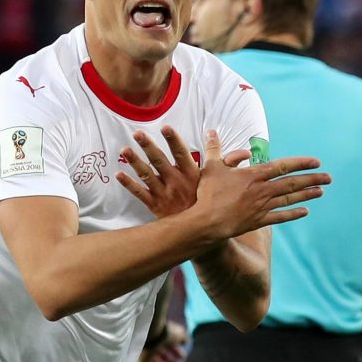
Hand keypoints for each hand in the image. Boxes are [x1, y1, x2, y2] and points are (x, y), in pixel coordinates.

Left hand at [117, 126, 249, 218]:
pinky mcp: (156, 206)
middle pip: (160, 161)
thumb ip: (229, 165)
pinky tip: (118, 174)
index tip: (165, 127)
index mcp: (191, 175)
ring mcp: (165, 194)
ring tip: (124, 149)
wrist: (202, 234)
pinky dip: (129, 185)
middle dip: (149, 147)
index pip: (182, 153)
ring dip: (135, 162)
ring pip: (147, 176)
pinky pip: (140, 194)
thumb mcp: (221, 184)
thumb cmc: (210, 204)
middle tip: (138, 133)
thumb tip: (244, 153)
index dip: (173, 140)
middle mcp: (177, 183)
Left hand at [139, 321, 187, 361]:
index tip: (183, 360)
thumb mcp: (180, 334)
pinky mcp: (143, 360)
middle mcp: (154, 345)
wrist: (154, 332)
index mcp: (162, 337)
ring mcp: (148, 353)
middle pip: (164, 357)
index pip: (170, 347)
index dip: (177, 354)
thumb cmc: (167, 333)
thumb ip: (184, 339)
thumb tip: (185, 342)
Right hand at [194, 130, 330, 238]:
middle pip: (292, 182)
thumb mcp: (211, 167)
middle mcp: (263, 190)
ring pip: (290, 198)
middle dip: (312, 179)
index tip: (316, 162)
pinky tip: (305, 211)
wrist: (207, 222)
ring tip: (321, 191)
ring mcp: (262, 206)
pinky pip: (281, 217)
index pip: (283, 166)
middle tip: (328, 177)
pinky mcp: (259, 221)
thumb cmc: (208, 194)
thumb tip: (211, 131)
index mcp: (254, 175)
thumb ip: (214, 148)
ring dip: (307, 194)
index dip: (301, 163)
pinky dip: (293, 213)